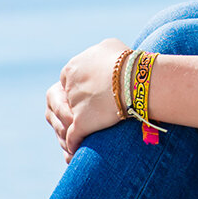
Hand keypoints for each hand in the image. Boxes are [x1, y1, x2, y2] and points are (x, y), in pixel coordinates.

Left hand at [47, 38, 129, 159]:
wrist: (135, 78)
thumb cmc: (128, 61)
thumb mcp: (110, 47)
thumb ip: (100, 53)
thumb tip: (105, 55)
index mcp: (71, 68)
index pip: (66, 83)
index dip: (75, 93)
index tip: (87, 99)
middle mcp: (68, 87)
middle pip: (62, 103)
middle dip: (69, 112)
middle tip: (78, 119)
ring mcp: (73, 105)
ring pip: (64, 122)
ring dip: (68, 131)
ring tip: (76, 137)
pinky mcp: (81, 122)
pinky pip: (72, 138)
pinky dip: (73, 145)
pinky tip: (76, 151)